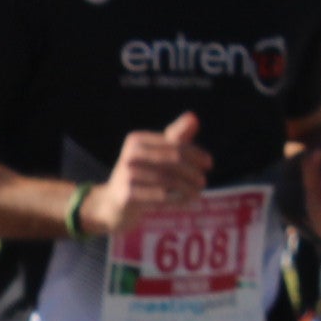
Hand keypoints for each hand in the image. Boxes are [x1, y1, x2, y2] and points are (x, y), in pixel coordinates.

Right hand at [80, 110, 213, 236]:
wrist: (111, 203)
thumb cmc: (139, 175)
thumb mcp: (154, 153)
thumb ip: (174, 136)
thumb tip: (194, 117)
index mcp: (136, 140)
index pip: (174, 143)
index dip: (195, 153)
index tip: (209, 163)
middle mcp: (130, 155)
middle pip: (172, 160)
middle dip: (192, 171)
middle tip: (203, 181)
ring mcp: (127, 175)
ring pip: (169, 180)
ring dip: (188, 187)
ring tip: (198, 193)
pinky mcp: (128, 196)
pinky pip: (161, 197)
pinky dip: (178, 199)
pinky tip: (186, 201)